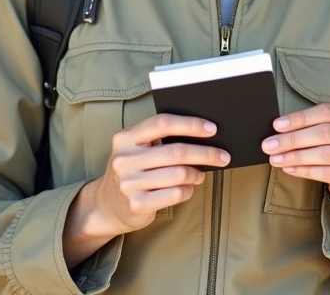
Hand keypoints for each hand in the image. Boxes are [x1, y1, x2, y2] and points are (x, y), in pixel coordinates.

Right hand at [74, 114, 230, 236]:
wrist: (106, 205)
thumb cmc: (132, 170)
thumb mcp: (136, 149)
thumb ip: (159, 139)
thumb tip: (203, 134)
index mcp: (124, 138)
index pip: (162, 123)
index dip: (190, 124)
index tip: (212, 128)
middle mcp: (124, 159)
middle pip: (176, 151)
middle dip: (206, 153)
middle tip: (223, 156)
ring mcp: (129, 183)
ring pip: (179, 174)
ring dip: (197, 174)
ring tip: (201, 174)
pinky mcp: (137, 204)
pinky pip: (175, 194)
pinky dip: (188, 190)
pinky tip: (189, 188)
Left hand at [261, 102, 329, 205]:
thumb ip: (315, 125)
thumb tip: (279, 128)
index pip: (327, 112)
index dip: (300, 118)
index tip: (276, 125)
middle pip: (326, 133)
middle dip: (293, 139)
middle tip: (269, 145)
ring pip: (327, 154)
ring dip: (296, 156)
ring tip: (275, 159)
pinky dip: (306, 171)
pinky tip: (290, 169)